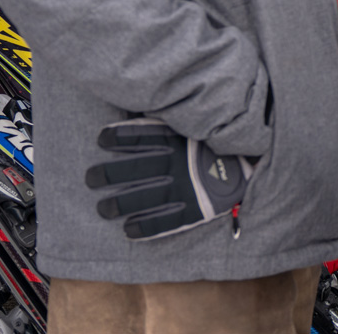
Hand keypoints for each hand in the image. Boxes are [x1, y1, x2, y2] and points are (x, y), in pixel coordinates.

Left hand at [85, 118, 254, 239]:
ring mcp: (185, 188)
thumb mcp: (191, 127)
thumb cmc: (210, 147)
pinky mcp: (193, 210)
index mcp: (177, 140)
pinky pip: (164, 222)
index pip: (141, 135)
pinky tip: (128, 230)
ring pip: (143, 198)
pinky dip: (143, 228)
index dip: (118, 137)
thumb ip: (167, 122)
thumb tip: (136, 107)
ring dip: (118, 204)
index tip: (102, 139)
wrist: (246, 170)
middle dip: (107, 174)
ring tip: (103, 208)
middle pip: (135, 168)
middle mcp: (178, 163)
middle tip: (91, 178)